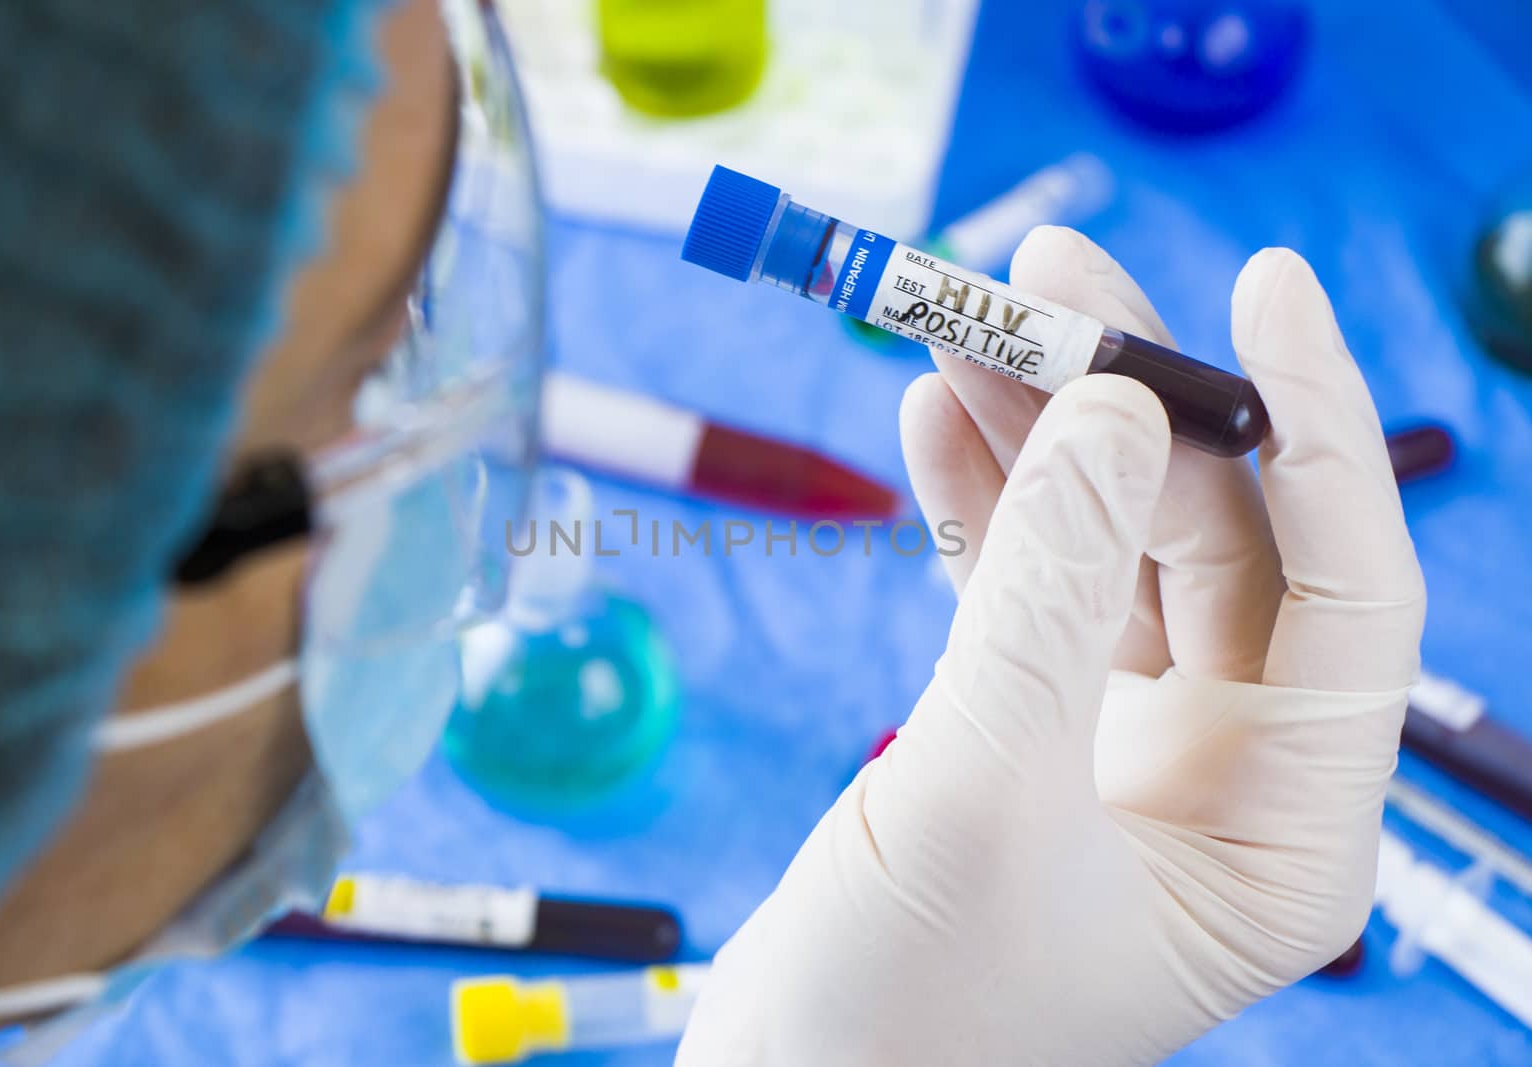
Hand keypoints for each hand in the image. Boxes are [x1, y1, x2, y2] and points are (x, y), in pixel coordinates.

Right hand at [675, 228, 1424, 1065]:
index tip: (1261, 289)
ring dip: (1037, 434)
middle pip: (1210, 539)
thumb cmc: (903, 1012)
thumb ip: (1045, 594)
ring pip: (1107, 546)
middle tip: (1047, 284)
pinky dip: (980, 503)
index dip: (1316, 426)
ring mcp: (1125, 748)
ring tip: (961, 327)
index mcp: (1286, 829)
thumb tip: (1110, 410)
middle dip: (1130, 402)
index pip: (1349, 585)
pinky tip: (935, 422)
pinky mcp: (1029, 733)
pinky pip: (1022, 587)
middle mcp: (1227, 777)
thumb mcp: (983, 790)